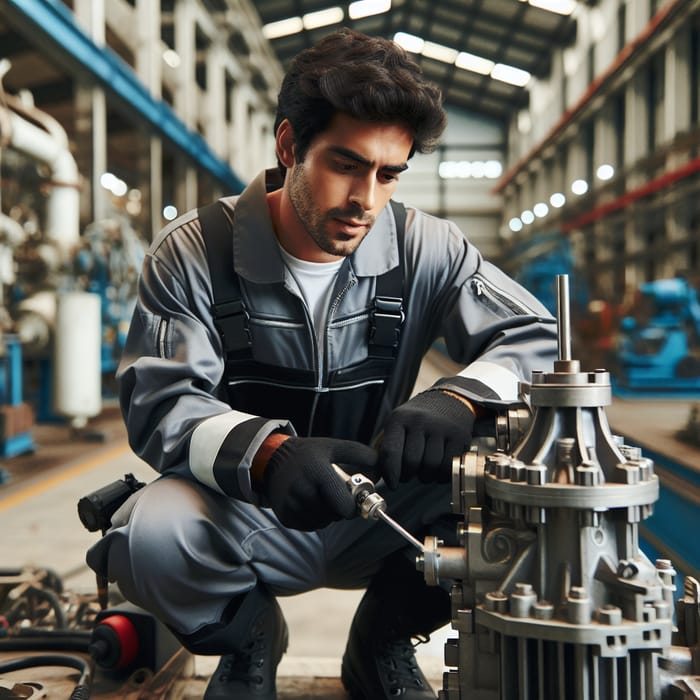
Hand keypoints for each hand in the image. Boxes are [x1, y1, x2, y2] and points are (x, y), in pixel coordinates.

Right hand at [262, 437, 377, 530]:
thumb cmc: (308, 454)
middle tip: (334, 493)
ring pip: (323, 522)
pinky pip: (310, 526)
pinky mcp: (286, 517)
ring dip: (328, 514)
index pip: (344, 506)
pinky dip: (315, 518)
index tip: (351, 497)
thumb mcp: (333, 447)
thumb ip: (360, 453)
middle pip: (335, 516)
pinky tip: (310, 502)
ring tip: (321, 495)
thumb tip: (382, 466)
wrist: (272, 460)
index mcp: (318, 473)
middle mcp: (303, 491)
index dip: (352, 505)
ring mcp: (292, 506)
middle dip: (340, 507)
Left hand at [379, 389, 475, 487]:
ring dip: (425, 477)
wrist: (449, 399)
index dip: (390, 473)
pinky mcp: (459, 436)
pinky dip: (442, 475)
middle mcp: (420, 420)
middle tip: (409, 474)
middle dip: (408, 475)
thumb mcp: (397, 425)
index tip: (392, 483)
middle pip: (411, 462)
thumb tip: (375, 477)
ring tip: (423, 470)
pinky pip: (448, 466)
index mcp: (399, 418)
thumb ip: (385, 450)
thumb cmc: (418, 418)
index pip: (390, 452)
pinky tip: (438, 469)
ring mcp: (441, 427)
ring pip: (430, 467)